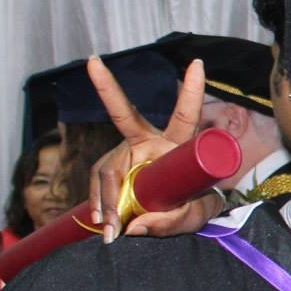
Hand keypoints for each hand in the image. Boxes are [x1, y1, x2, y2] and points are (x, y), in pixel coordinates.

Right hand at [85, 55, 219, 240]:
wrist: (176, 216)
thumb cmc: (191, 208)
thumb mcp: (191, 218)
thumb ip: (169, 222)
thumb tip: (134, 227)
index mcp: (177, 143)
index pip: (186, 115)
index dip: (192, 91)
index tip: (198, 64)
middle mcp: (148, 141)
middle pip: (124, 116)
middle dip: (107, 87)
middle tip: (93, 62)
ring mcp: (127, 153)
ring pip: (108, 169)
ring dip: (107, 199)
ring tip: (111, 228)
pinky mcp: (112, 168)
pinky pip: (99, 185)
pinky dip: (100, 206)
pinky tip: (102, 222)